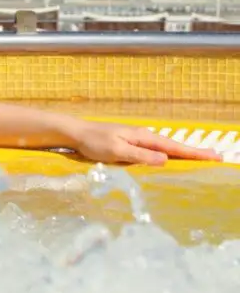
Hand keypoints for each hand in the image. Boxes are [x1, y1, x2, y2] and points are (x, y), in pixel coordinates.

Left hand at [67, 119, 222, 165]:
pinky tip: (170, 156)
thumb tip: (165, 159)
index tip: (214, 156)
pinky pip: (155, 148)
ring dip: (182, 152)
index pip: (174, 147)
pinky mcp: (130, 142)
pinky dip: (168, 152)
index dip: (194, 153)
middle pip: (174, 146)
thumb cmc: (94, 142)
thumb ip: (140, 156)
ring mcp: (137, 138)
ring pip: (166, 147)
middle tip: (216, 157)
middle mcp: (143, 136)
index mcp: (143, 137)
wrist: (76, 133)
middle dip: (194, 152)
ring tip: (199, 157)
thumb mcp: (117, 151)